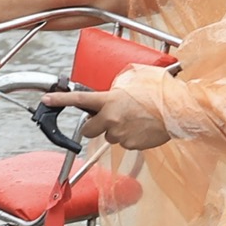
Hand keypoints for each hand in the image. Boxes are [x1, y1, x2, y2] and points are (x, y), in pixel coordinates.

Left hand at [42, 88, 170, 151]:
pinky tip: (142, 127)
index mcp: (110, 99)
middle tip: (108, 117)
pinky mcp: (131, 145)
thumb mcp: (135, 79)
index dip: (59, 100)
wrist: (179, 110)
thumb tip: (110, 93)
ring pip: (108, 136)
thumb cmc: (160, 92)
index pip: (79, 100)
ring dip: (116, 130)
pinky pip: (124, 143)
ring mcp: (120, 134)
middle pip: (88, 129)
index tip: (46, 100)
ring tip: (134, 119)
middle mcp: (111, 118)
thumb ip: (117, 87)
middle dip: (94, 125)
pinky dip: (130, 137)